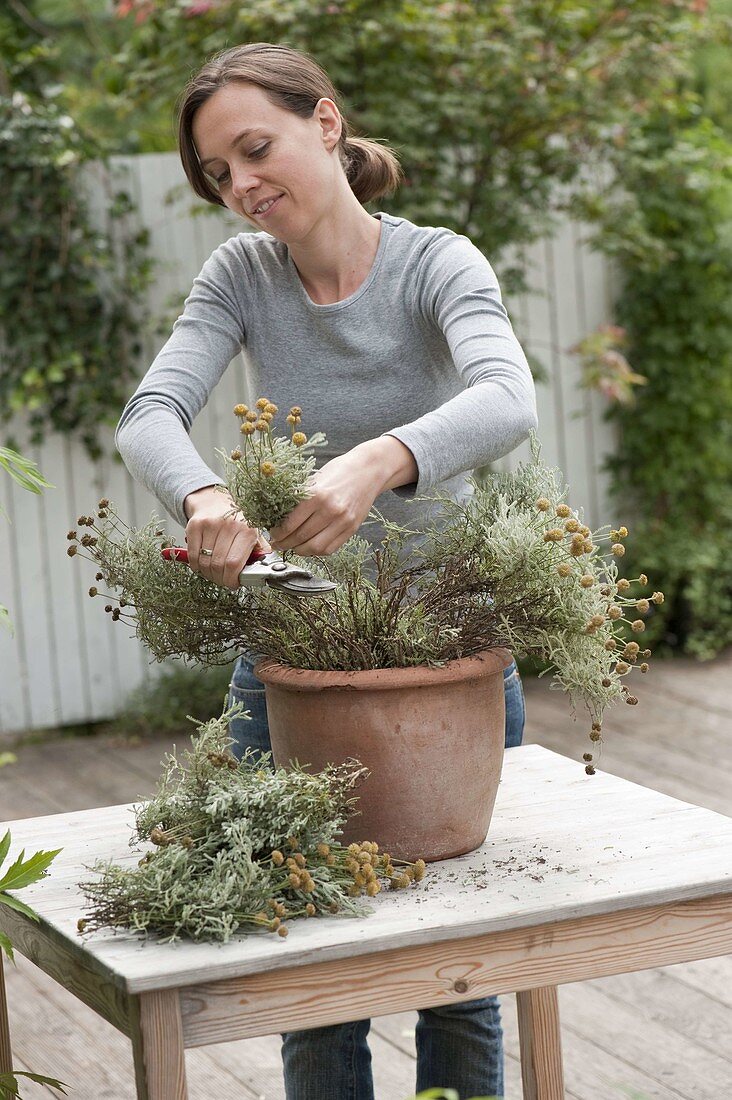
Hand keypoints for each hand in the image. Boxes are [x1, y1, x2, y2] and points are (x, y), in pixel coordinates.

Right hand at [183, 484, 270, 588]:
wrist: (214, 502)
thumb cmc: (235, 522)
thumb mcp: (253, 534)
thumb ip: (260, 552)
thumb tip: (267, 570)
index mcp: (247, 530)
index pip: (234, 564)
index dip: (231, 579)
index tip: (233, 584)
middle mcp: (229, 525)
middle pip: (218, 565)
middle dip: (220, 579)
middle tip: (223, 580)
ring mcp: (210, 524)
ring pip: (204, 562)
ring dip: (208, 573)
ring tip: (213, 572)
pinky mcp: (195, 525)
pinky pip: (193, 556)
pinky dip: (196, 565)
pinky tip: (202, 563)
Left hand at [268, 437, 416, 555]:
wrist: (369, 470)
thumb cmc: (339, 471)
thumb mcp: (316, 479)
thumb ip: (301, 498)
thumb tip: (279, 517)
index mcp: (317, 495)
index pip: (291, 523)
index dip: (278, 533)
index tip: (272, 534)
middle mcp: (330, 510)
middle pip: (301, 537)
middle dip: (285, 544)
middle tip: (277, 544)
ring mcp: (343, 521)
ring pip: (315, 547)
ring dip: (299, 551)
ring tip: (292, 547)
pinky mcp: (352, 529)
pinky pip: (330, 548)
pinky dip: (316, 551)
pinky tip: (309, 546)